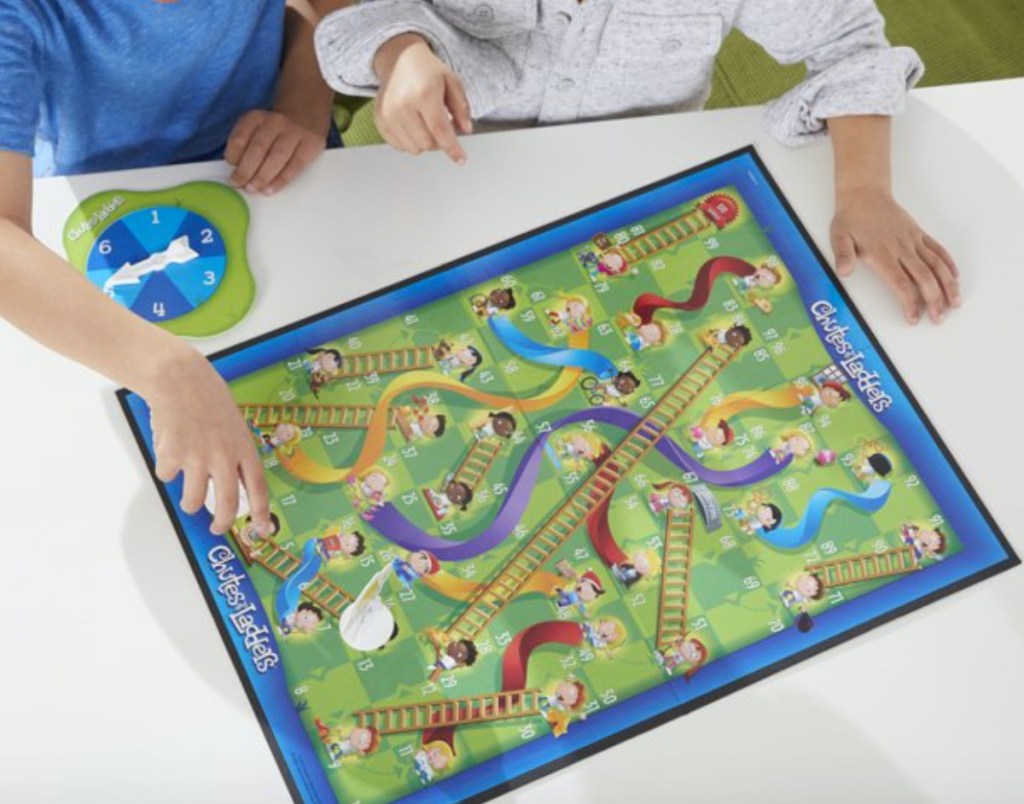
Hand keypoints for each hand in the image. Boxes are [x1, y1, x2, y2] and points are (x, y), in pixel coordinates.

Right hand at [149, 348, 271, 535]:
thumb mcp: (234, 426)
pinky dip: (166, 469)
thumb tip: (233, 484)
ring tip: (189, 496)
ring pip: (193, 500)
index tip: (262, 529)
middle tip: (217, 527)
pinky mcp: (172, 455)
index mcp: (243, 448)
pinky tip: (169, 450)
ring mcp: (197, 458)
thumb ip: (235, 454)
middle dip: (221, 522)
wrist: (180, 379)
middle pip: (226, 503)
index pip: (258, 488)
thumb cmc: (207, 398)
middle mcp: (223, 457)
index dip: (260, 512)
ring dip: (189, 503)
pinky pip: (167, 476)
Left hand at [225, 110, 325, 194]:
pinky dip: (281, 180)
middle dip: (246, 169)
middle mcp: (276, 122)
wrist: (305, 113)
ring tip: (253, 189)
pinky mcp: (311, 144)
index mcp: (257, 118)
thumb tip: (236, 169)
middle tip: (238, 183)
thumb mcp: (256, 127)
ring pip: (276, 156)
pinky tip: (270, 189)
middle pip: (258, 148)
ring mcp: (295, 132)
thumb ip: (245, 144)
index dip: (234, 155)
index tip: (231, 168)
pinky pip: (295, 165)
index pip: (241, 137)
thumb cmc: (276, 129)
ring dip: (262, 176)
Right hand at [373, 34, 472, 163]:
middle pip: (428, 144)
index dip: (452, 148)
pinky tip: (413, 125)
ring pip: (414, 148)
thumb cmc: (426, 70)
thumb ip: (462, 107)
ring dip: (425, 142)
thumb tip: (466, 130)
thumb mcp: (452, 81)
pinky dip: (410, 141)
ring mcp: (388, 114)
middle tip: (442, 127)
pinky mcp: (380, 120)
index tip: (461, 159)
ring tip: (426, 123)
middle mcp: (403, 105)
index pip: (440, 130)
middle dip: (439, 141)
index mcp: (423, 94)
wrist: (398, 59)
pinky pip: (399, 146)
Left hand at [831, 189, 959, 323]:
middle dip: (935, 300)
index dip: (910, 303)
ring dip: (948, 285)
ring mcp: (913, 241)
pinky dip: (948, 264)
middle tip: (939, 318)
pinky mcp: (918, 234)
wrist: (864, 194)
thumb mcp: (839, 238)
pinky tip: (955, 277)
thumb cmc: (850, 219)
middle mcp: (902, 249)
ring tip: (955, 303)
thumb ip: (843, 256)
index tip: (914, 318)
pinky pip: (938, 250)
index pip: (902, 284)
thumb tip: (843, 271)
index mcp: (883, 255)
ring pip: (937, 265)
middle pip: (925, 278)